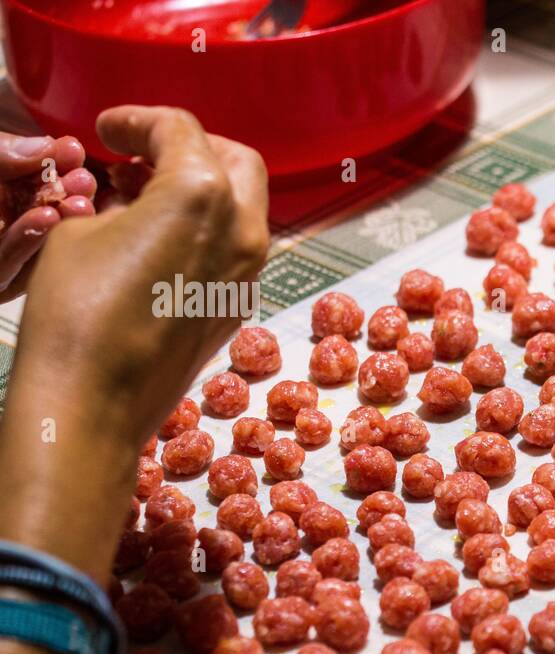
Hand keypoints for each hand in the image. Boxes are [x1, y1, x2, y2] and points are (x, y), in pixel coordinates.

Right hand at [16, 106, 268, 447]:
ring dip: (201, 190)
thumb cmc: (78, 313)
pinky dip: (206, 229)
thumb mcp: (82, 230)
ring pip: (241, 206)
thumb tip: (131, 193)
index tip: (109, 130)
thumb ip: (120, 198)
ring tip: (141, 196)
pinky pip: (234, 247)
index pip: (179, 130)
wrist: (95, 402)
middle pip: (234, 161)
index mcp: (203, 194)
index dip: (137, 121)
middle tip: (140, 154)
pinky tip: (158, 237)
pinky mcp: (240, 304)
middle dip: (190, 148)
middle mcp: (242, 229)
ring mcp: (249, 271)